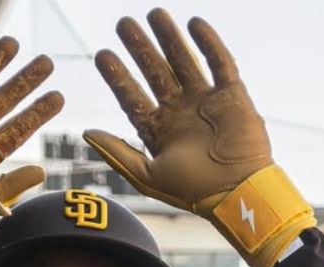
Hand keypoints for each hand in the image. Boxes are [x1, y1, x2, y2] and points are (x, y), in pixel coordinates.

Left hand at [85, 9, 313, 266]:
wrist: (238, 192)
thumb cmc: (193, 191)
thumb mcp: (147, 175)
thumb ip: (117, 153)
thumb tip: (85, 133)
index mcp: (159, 131)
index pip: (133, 97)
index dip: (118, 76)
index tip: (102, 54)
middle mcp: (180, 112)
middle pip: (156, 73)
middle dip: (139, 49)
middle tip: (123, 24)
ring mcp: (206, 101)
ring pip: (184, 61)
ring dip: (169, 38)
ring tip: (154, 13)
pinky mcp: (232, 95)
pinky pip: (219, 63)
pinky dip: (209, 43)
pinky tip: (194, 23)